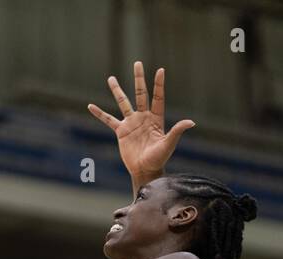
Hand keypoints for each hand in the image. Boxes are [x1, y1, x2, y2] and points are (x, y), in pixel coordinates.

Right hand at [88, 61, 193, 182]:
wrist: (145, 170)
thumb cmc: (159, 158)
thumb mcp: (169, 144)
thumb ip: (177, 131)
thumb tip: (191, 122)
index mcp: (156, 118)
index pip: (157, 97)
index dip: (159, 84)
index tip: (160, 70)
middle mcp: (143, 117)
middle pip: (140, 94)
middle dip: (138, 79)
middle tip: (137, 63)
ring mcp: (131, 123)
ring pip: (123, 102)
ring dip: (117, 90)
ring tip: (111, 78)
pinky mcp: (121, 132)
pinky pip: (108, 120)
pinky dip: (100, 114)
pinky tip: (90, 106)